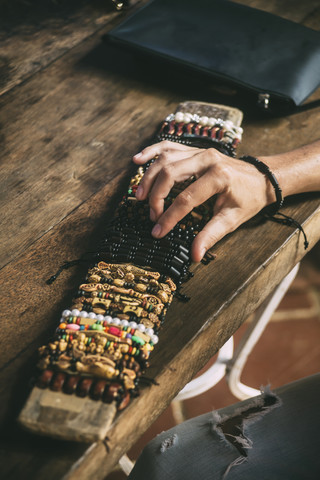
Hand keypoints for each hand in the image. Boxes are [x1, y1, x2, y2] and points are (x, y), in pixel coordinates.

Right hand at [133, 141, 275, 260]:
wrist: (261, 178)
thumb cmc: (248, 198)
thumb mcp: (233, 219)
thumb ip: (211, 235)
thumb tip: (195, 255)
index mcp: (219, 176)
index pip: (186, 198)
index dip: (169, 217)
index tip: (158, 231)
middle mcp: (208, 159)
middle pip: (170, 173)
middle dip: (156, 196)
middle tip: (152, 216)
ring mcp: (200, 151)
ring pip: (166, 158)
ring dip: (149, 177)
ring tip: (140, 196)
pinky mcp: (195, 150)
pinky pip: (169, 147)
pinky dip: (152, 151)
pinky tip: (138, 160)